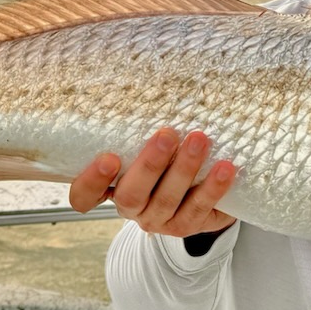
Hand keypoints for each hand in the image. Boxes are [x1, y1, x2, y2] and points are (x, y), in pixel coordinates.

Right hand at [68, 127, 237, 236]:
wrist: (198, 193)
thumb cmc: (163, 159)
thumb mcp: (144, 145)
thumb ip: (138, 130)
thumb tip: (149, 83)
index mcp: (111, 188)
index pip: (84, 196)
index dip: (92, 181)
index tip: (108, 157)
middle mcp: (131, 208)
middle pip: (131, 195)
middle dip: (150, 164)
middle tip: (166, 135)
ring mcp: (159, 221)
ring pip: (167, 200)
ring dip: (184, 169)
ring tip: (199, 140)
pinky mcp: (187, 226)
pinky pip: (199, 208)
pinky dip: (213, 187)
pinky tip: (225, 168)